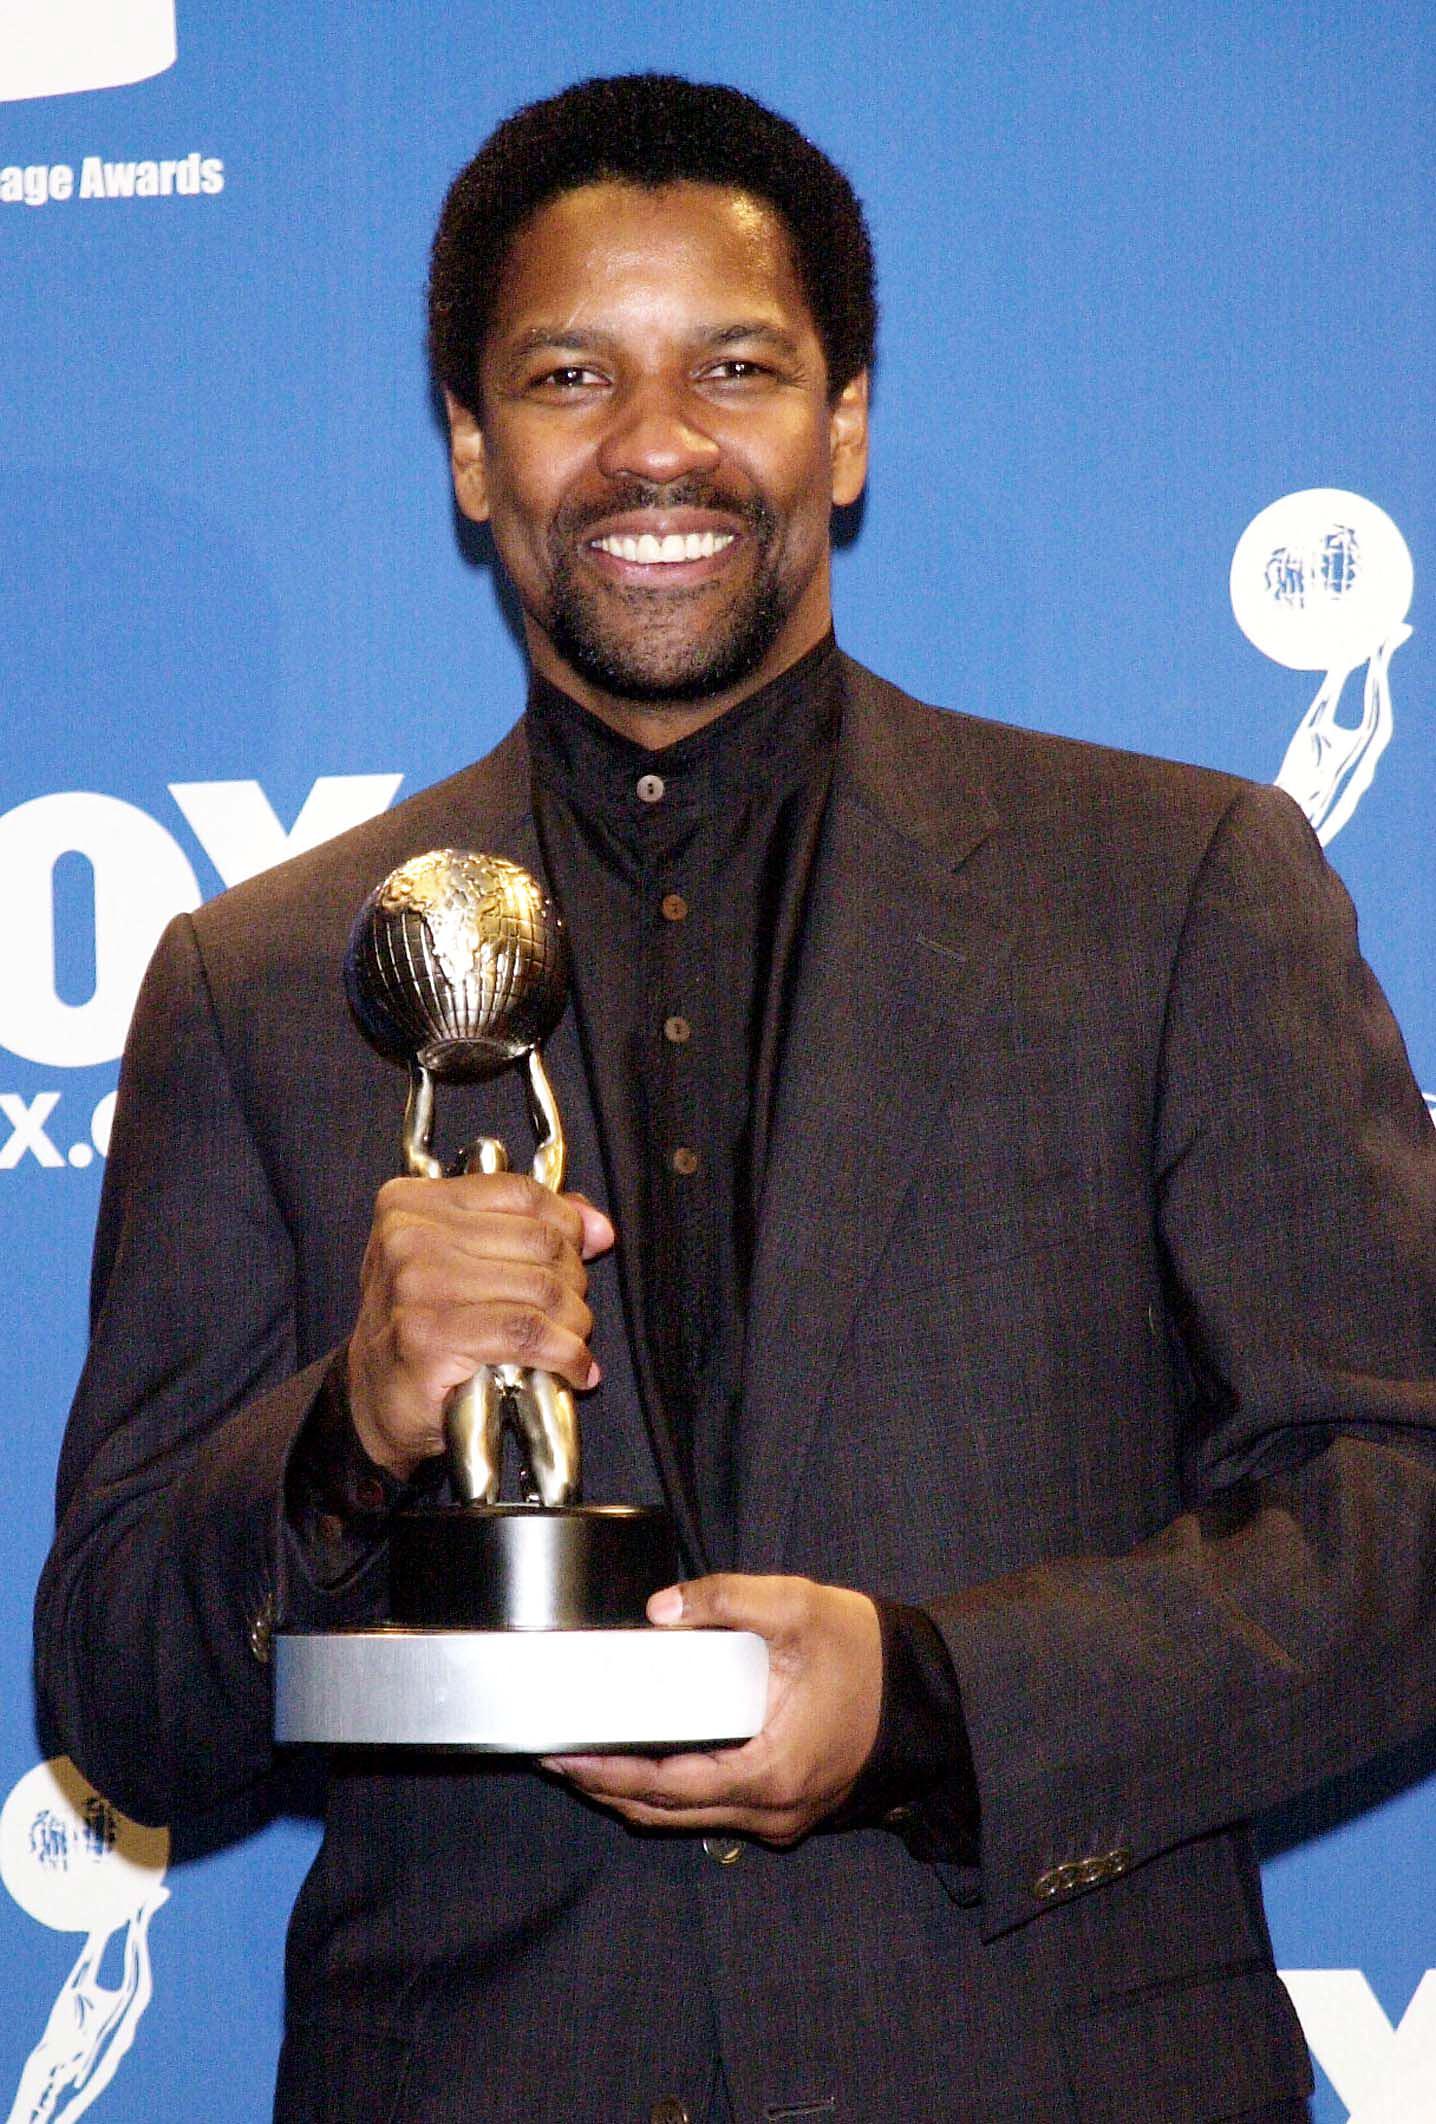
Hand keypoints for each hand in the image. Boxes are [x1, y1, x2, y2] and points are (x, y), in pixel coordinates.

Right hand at [345, 1171, 614, 1478]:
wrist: (374, 1398)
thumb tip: (596, 1226)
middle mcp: (408, 1236)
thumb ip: (525, 1227)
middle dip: (574, 1280)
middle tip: (573, 1311)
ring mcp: (415, 1286)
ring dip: (575, 1322)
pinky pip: (526, 1334)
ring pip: (540, 1288)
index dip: (568, 1220)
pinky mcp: (428, 1337)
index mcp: (412, 1202)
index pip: (519, 1193)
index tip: (590, 1246)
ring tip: (574, 1341)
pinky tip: (573, 1368)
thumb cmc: (423, 1325)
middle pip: (538, 1241)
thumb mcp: (461, 1258)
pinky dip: (565, 1354)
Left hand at [544, 1575, 882, 1845]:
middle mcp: (772, 1809)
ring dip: (637, 1794)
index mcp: (770, 1770)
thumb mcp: (798, 1607)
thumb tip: (659, 1609)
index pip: (667, 1786)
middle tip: (558, 1759)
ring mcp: (782, 1816)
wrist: (930, 1695)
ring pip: (691, 1819)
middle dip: (607, 1788)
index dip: (608, 1773)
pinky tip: (650, 1764)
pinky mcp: (788, 1807)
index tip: (564, 1756)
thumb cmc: (868, 1655)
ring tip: (589, 1763)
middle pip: (668, 1815)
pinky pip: (717, 1810)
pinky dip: (676, 1793)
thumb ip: (725, 1598)